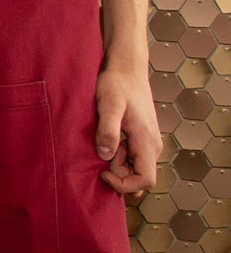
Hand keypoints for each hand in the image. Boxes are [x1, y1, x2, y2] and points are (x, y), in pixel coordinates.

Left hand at [94, 61, 161, 195]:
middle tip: (100, 151)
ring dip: (116, 164)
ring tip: (102, 140)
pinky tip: (106, 137)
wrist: (126, 68)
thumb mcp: (109, 105)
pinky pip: (131, 158)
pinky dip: (117, 156)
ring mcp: (147, 142)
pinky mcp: (140, 138)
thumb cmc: (117, 83)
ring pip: (134, 168)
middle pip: (139, 178)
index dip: (124, 184)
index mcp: (147, 142)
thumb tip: (106, 155)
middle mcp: (152, 146)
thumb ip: (108, 130)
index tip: (103, 171)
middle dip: (118, 174)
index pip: (146, 181)